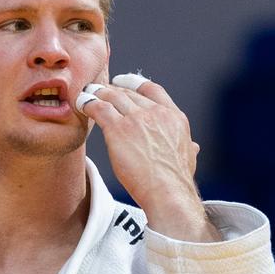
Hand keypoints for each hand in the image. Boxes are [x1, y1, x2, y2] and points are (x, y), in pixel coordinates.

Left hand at [83, 76, 211, 239]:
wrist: (168, 191)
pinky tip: (81, 104)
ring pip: (111, 96)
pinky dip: (87, 103)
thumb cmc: (176, 180)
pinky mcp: (118, 128)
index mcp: (174, 116)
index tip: (123, 82)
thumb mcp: (189, 157)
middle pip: (128, 92)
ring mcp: (137, 118)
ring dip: (97, 93)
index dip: (135, 83)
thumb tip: (193, 147)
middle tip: (99, 91)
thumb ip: (188, 147)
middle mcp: (156, 112)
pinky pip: (98, 107)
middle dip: (112, 90)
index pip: (152, 90)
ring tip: (87, 93)